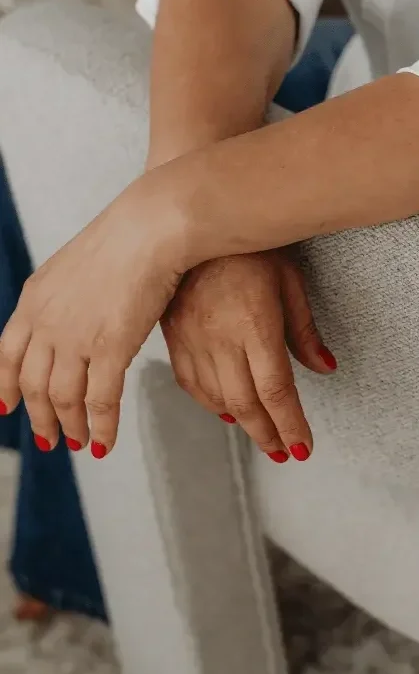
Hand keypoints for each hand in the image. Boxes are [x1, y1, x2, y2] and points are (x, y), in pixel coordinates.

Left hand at [0, 182, 183, 456]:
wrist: (150, 228)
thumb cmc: (126, 239)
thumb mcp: (75, 266)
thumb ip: (64, 298)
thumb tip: (72, 319)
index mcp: (33, 300)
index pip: (6, 356)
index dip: (5, 387)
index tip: (7, 407)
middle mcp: (47, 323)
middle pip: (32, 385)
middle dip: (39, 418)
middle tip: (48, 439)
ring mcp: (76, 338)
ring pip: (63, 399)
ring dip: (69, 428)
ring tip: (79, 444)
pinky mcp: (111, 348)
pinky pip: (100, 401)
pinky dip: (102, 427)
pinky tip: (105, 443)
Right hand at [160, 250, 335, 462]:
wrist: (196, 219)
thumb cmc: (252, 245)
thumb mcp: (290, 281)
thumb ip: (304, 330)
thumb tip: (325, 368)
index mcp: (255, 325)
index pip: (275, 391)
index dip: (290, 425)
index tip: (303, 447)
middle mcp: (220, 338)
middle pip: (245, 404)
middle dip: (267, 434)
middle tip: (284, 452)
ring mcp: (192, 337)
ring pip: (216, 397)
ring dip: (241, 423)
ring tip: (263, 435)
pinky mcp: (172, 333)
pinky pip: (190, 381)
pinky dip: (210, 402)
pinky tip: (226, 410)